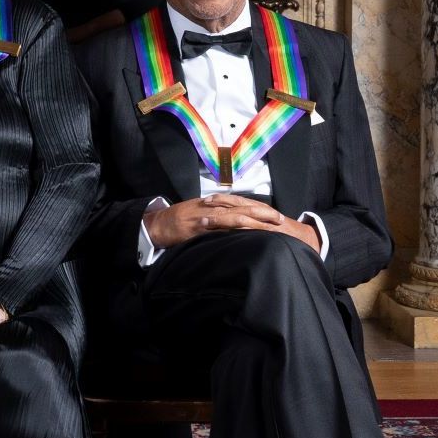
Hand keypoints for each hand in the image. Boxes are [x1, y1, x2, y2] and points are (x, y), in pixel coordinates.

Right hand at [143, 193, 306, 251]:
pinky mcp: (197, 228)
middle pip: (242, 208)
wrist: (157, 223)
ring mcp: (205, 217)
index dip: (260, 209)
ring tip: (267, 228)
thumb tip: (235, 222)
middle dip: (262, 214)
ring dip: (252, 222)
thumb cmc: (179, 219)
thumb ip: (218, 216)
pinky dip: (229, 230)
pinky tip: (242, 234)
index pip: (243, 204)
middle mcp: (213, 208)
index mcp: (215, 204)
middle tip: (279, 219)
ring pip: (233, 217)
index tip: (276, 215)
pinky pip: (216, 229)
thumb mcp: (201, 213)